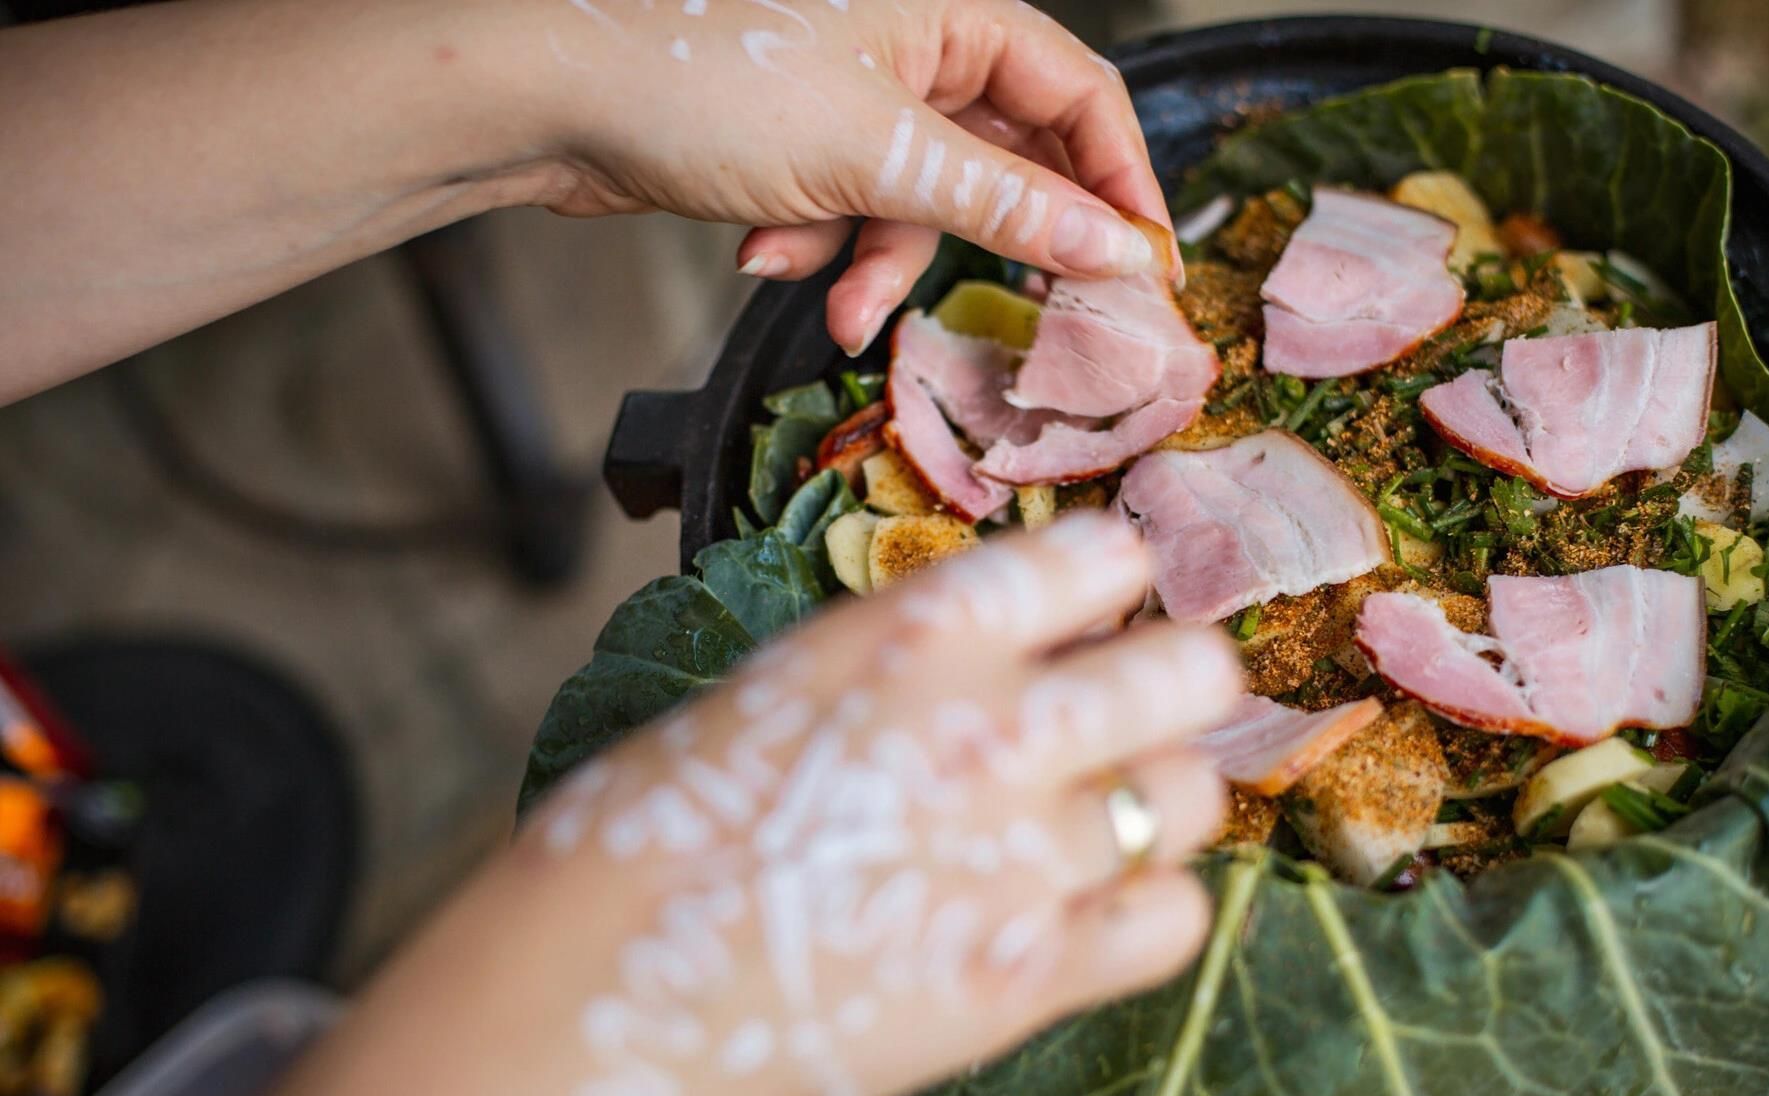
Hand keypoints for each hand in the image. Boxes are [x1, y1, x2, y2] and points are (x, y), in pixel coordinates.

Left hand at [517, 0, 1169, 353]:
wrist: (547, 93)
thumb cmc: (701, 80)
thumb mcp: (878, 154)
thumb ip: (1006, 202)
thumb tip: (1113, 246)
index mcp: (949, 7)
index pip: (1078, 94)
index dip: (1118, 184)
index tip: (1143, 269)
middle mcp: (909, 39)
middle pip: (1001, 157)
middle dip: (978, 241)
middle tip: (1024, 313)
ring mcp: (849, 90)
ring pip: (917, 202)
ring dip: (876, 261)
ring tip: (832, 300)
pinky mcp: (797, 140)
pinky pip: (848, 209)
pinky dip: (814, 243)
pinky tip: (761, 251)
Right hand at [521, 514, 1239, 1095]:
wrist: (615, 981)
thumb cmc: (661, 825)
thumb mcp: (781, 684)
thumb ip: (905, 664)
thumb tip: (992, 659)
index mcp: (927, 633)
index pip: (1101, 559)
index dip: (1113, 580)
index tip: (1104, 603)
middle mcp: (1000, 728)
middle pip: (1189, 671)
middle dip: (1175, 681)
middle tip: (1142, 710)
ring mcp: (1026, 856)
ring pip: (1194, 795)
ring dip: (1165, 795)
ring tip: (1114, 814)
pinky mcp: (1031, 973)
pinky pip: (1175, 920)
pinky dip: (1153, 907)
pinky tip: (1104, 906)